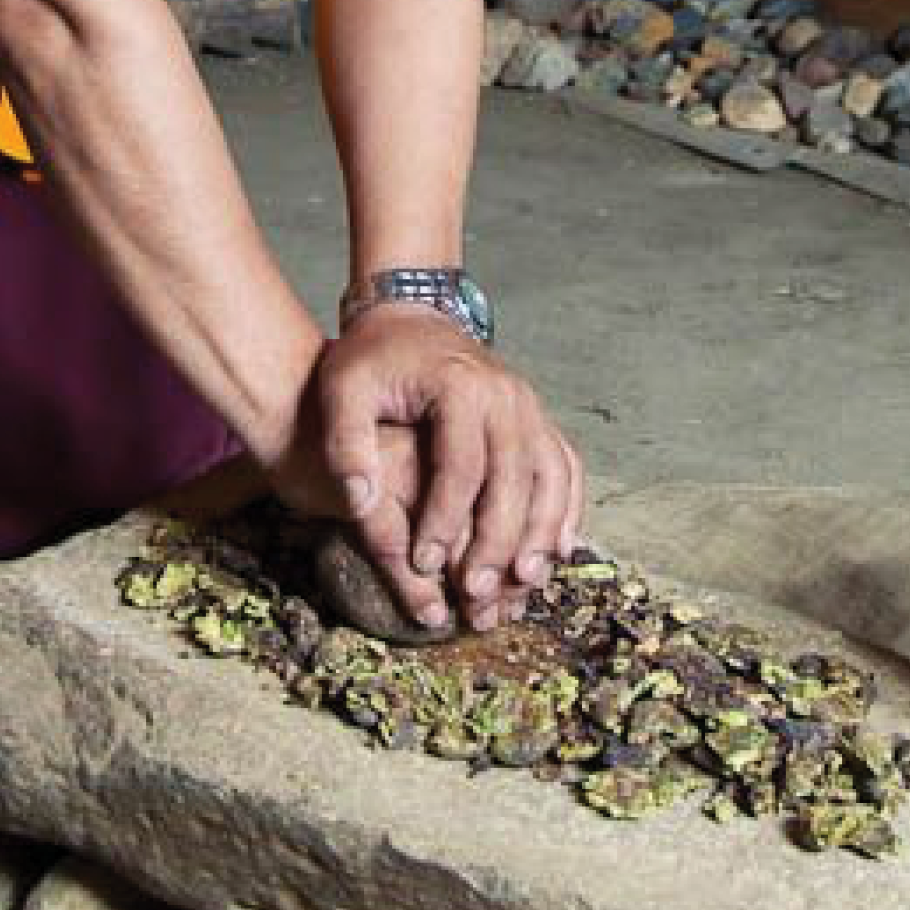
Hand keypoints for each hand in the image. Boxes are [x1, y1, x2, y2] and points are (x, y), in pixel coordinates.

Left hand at [291, 306, 584, 636]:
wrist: (410, 316)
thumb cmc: (372, 357)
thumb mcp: (342, 388)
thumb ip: (346, 444)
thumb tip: (359, 503)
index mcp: (460, 386)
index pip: (460, 465)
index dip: (445, 519)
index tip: (425, 564)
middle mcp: (507, 395)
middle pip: (514, 477)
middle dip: (498, 541)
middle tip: (478, 593)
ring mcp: (529, 405)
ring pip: (551, 476)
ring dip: (541, 533)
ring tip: (525, 584)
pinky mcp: (536, 418)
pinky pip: (564, 466)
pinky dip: (566, 509)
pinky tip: (557, 551)